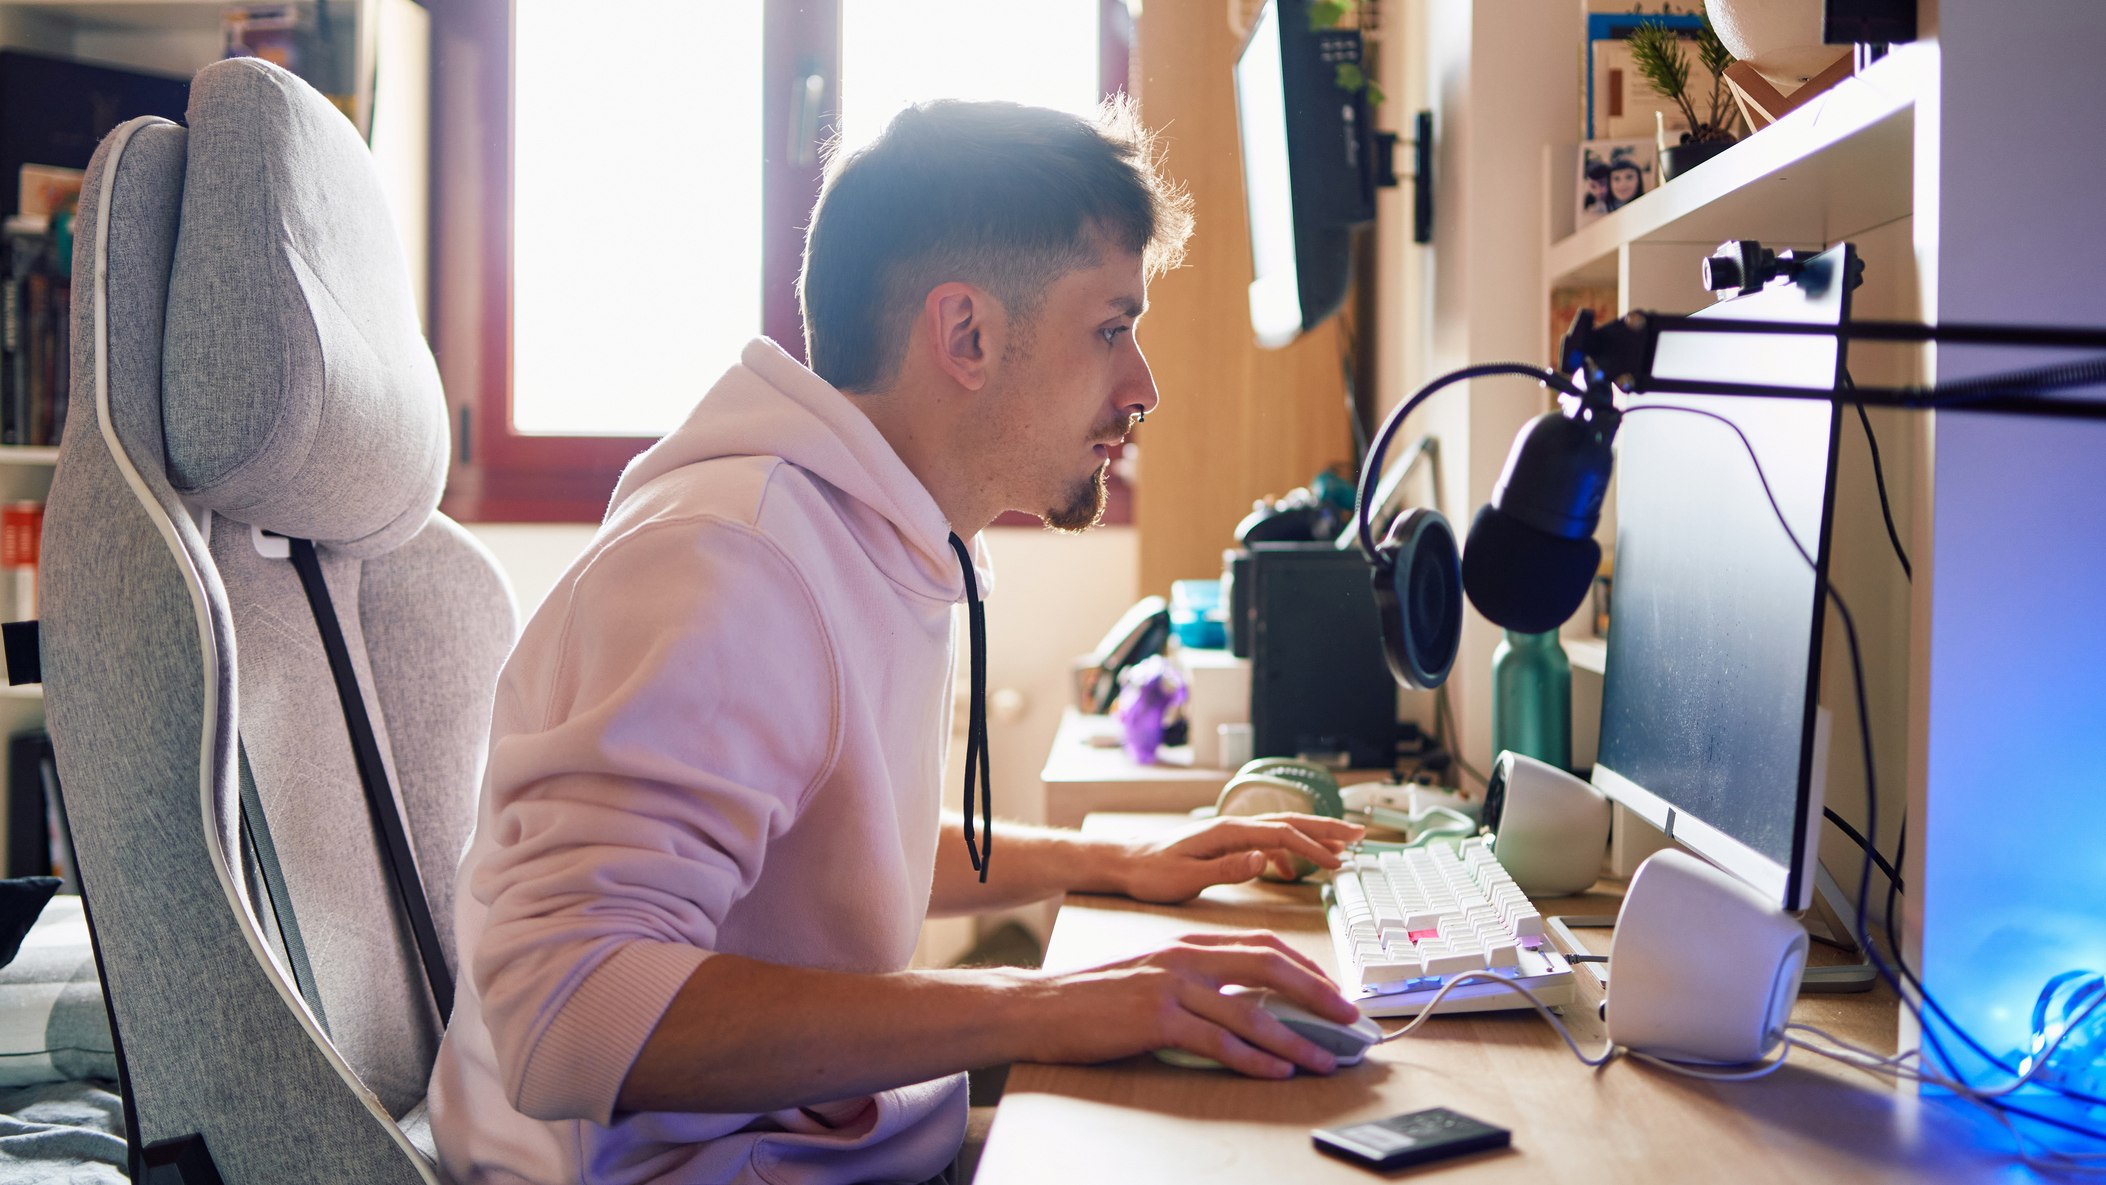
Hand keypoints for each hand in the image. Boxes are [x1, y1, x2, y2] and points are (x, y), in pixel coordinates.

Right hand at [1020, 931, 1361, 1077]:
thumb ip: (1199, 977)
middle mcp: (1185, 956)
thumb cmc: (1097, 995)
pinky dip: (1255, 1060)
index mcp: (1188, 941)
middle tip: (1350, 1018)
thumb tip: (1249, 1000)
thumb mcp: (1154, 971)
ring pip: (1251, 1012)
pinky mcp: (1157, 1020)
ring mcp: (1171, 987)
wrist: (1042, 1006)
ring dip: (1296, 1039)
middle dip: (1318, 994)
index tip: (1332, 990)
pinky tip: (1277, 1072)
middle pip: (1269, 966)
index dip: (1306, 967)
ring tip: (1324, 1059)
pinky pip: (1219, 1043)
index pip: (1263, 944)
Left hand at [1115, 813, 1364, 903]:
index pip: (1282, 835)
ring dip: (1312, 836)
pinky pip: (1267, 842)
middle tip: (1359, 834)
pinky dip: (1288, 850)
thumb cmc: (1151, 873)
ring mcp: (1230, 834)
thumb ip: (1227, 869)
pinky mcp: (1225, 844)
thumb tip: (1263, 859)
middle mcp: (1232, 827)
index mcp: (1228, 832)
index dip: (1314, 847)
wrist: (1124, 863)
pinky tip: (1294, 867)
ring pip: (1281, 830)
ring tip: (1341, 845)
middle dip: (1326, 828)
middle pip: (1289, 822)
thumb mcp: (1187, 877)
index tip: (1338, 861)